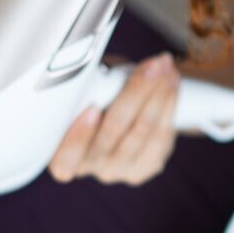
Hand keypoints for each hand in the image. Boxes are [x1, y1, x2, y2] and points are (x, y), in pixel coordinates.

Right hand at [48, 52, 180, 185]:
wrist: (117, 113)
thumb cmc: (93, 96)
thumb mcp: (81, 89)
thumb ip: (84, 86)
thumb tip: (97, 63)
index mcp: (62, 156)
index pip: (66, 157)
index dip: (80, 135)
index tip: (93, 108)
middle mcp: (89, 166)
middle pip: (114, 130)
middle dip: (137, 92)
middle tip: (152, 67)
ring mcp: (120, 169)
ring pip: (143, 129)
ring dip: (158, 93)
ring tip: (165, 67)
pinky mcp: (147, 165)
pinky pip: (162, 134)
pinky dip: (169, 103)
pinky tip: (171, 82)